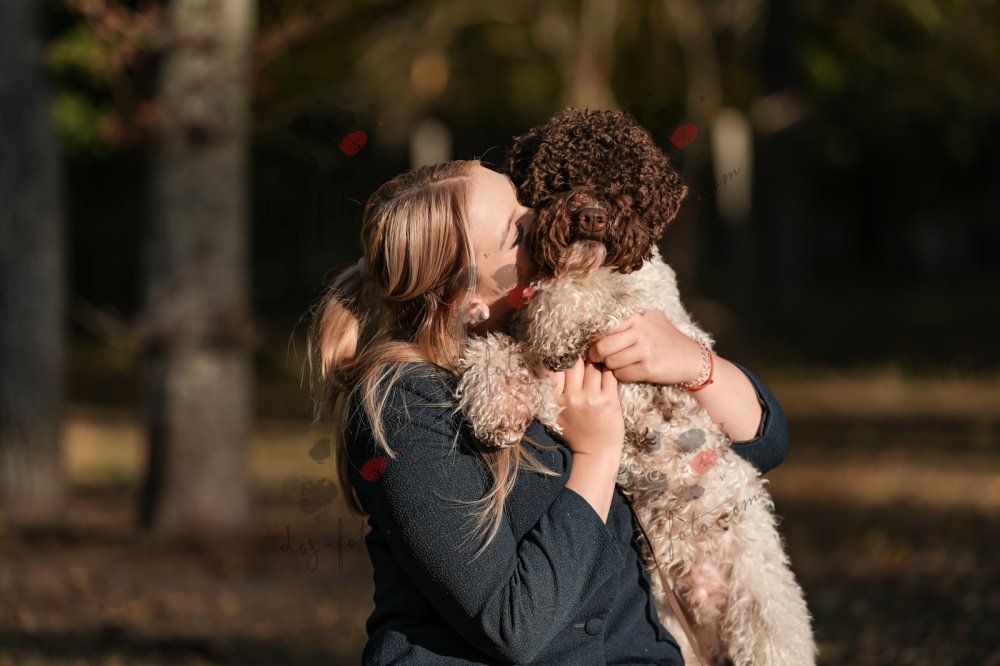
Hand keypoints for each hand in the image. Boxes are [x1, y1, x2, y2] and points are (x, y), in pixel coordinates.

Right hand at [546, 356, 623, 458]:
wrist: (595, 455)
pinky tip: (607, 372)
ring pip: (593, 367)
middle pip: (574, 363)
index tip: (564, 352)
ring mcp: (591, 399)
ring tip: (597, 364)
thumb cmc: (575, 434)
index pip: (554, 368)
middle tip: (584, 353)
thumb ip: (550, 390)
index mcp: (555, 401)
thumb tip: (539, 360)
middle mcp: (572, 398)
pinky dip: (608, 371)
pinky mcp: (609, 401)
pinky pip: (609, 375)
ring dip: (595, 363)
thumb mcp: (554, 413)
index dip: (559, 357)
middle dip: (579, 356)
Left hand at [586, 309, 703, 385]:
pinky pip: (622, 374)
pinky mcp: (649, 367)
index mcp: (638, 317)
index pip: (605, 327)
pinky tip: (630, 371)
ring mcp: (646, 349)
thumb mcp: (649, 321)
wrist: (692, 359)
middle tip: (596, 358)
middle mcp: (641, 330)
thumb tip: (596, 331)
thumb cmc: (665, 340)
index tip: (595, 344)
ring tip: (618, 364)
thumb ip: (626, 323)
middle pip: (603, 346)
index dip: (596, 338)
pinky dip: (622, 375)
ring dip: (611, 366)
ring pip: (611, 362)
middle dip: (596, 355)